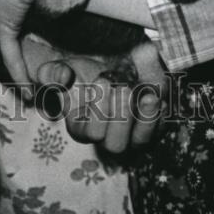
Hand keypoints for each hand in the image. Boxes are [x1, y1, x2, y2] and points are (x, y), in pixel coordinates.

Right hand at [29, 38, 167, 154]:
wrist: (107, 69)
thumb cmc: (81, 74)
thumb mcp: (62, 69)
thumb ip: (53, 73)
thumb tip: (64, 76)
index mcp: (82, 129)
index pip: (91, 133)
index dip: (99, 108)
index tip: (103, 79)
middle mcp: (107, 139)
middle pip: (115, 145)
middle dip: (121, 115)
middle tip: (124, 87)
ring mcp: (130, 137)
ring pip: (140, 141)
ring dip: (145, 118)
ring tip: (148, 95)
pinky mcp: (150, 128)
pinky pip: (159, 130)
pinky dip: (160, 113)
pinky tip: (159, 96)